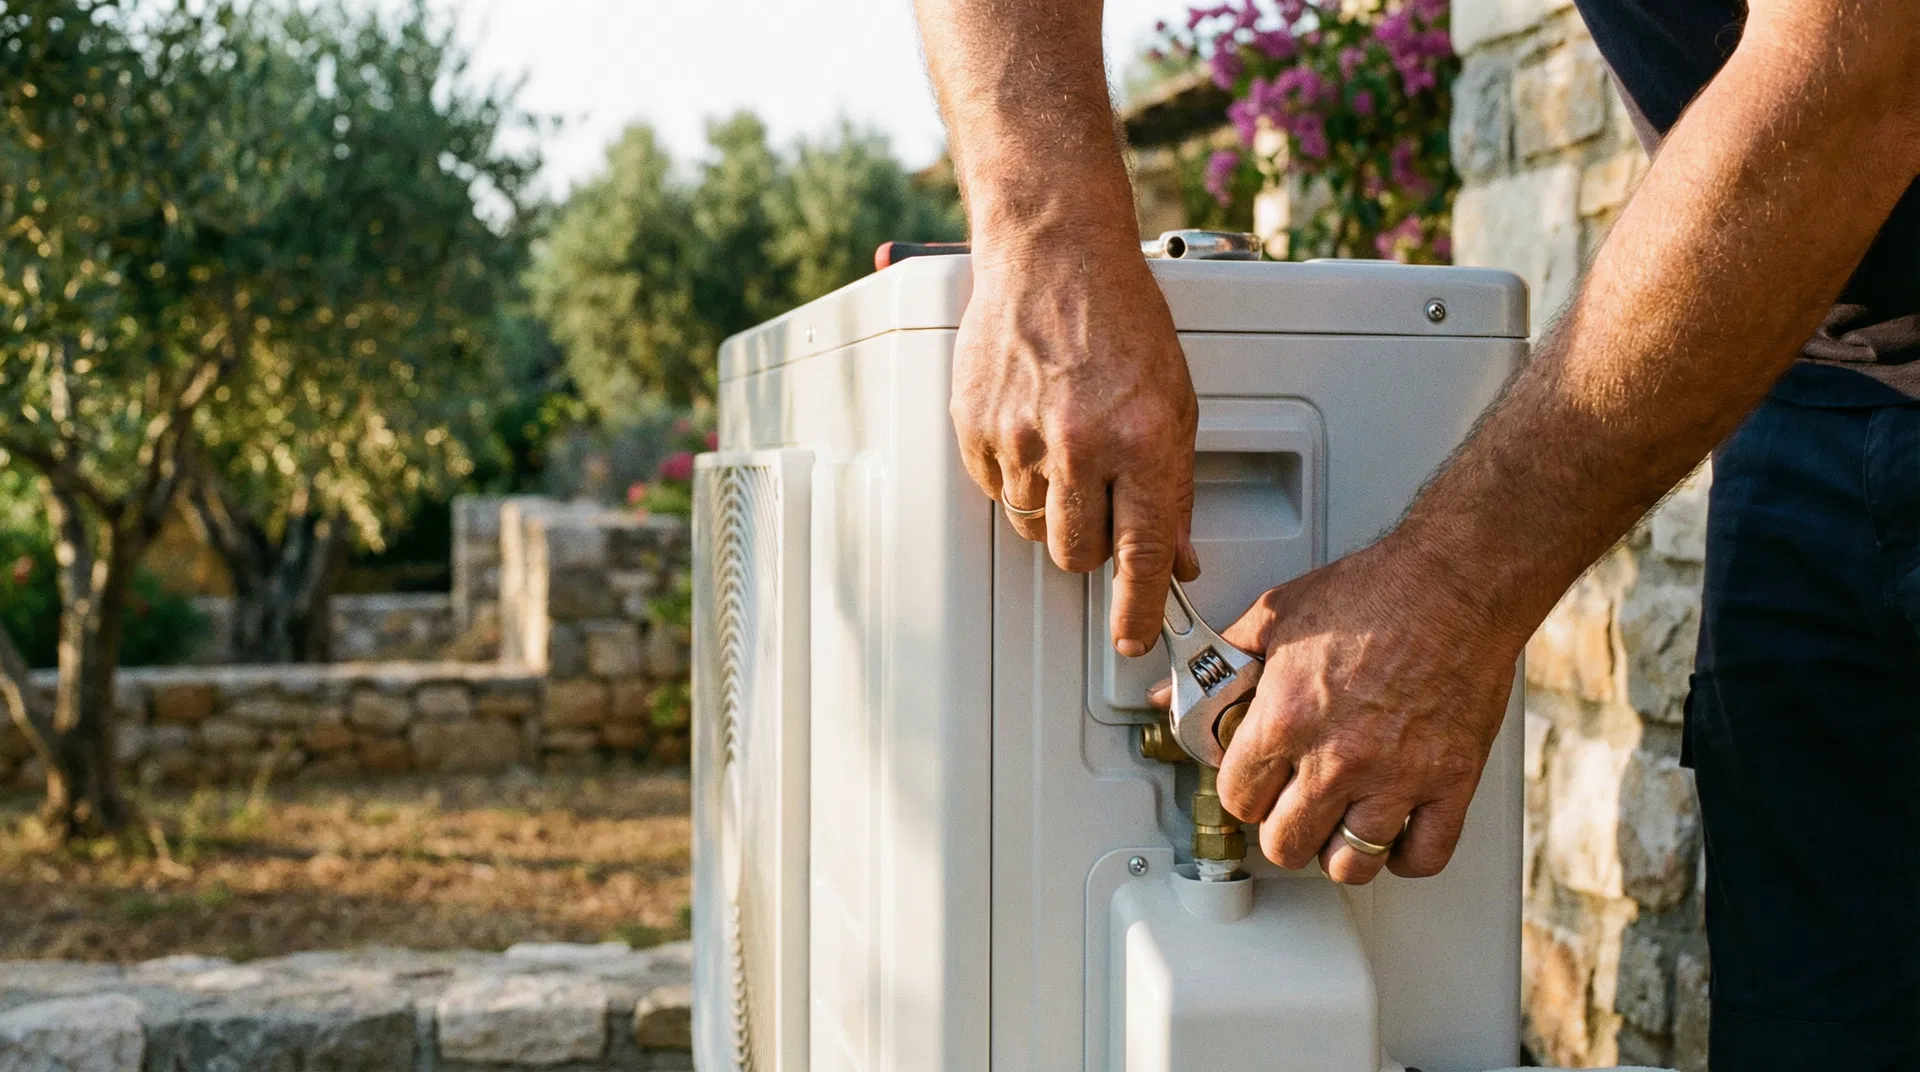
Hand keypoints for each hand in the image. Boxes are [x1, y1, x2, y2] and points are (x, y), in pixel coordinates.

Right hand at [955, 236, 1200, 654]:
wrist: (1055, 257)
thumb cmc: (1120, 319)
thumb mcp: (1174, 405)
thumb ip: (1173, 488)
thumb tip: (1175, 554)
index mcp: (1141, 441)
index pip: (1141, 554)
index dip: (1137, 607)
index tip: (1133, 636)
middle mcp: (1080, 445)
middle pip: (1076, 553)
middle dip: (1092, 544)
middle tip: (1101, 500)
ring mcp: (1021, 438)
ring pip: (1033, 526)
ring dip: (1052, 506)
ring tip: (1065, 447)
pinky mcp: (977, 427)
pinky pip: (996, 489)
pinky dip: (1015, 474)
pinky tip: (1032, 428)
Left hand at [1169, 536, 1522, 884]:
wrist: (1455, 581)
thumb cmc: (1372, 592)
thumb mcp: (1275, 617)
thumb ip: (1220, 664)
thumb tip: (1169, 695)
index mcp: (1286, 719)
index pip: (1237, 799)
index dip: (1241, 792)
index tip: (1253, 783)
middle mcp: (1337, 758)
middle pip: (1286, 844)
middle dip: (1280, 829)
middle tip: (1289, 807)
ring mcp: (1397, 776)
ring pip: (1351, 863)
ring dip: (1338, 851)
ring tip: (1336, 825)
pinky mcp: (1450, 781)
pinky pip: (1425, 856)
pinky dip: (1406, 856)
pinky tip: (1394, 834)